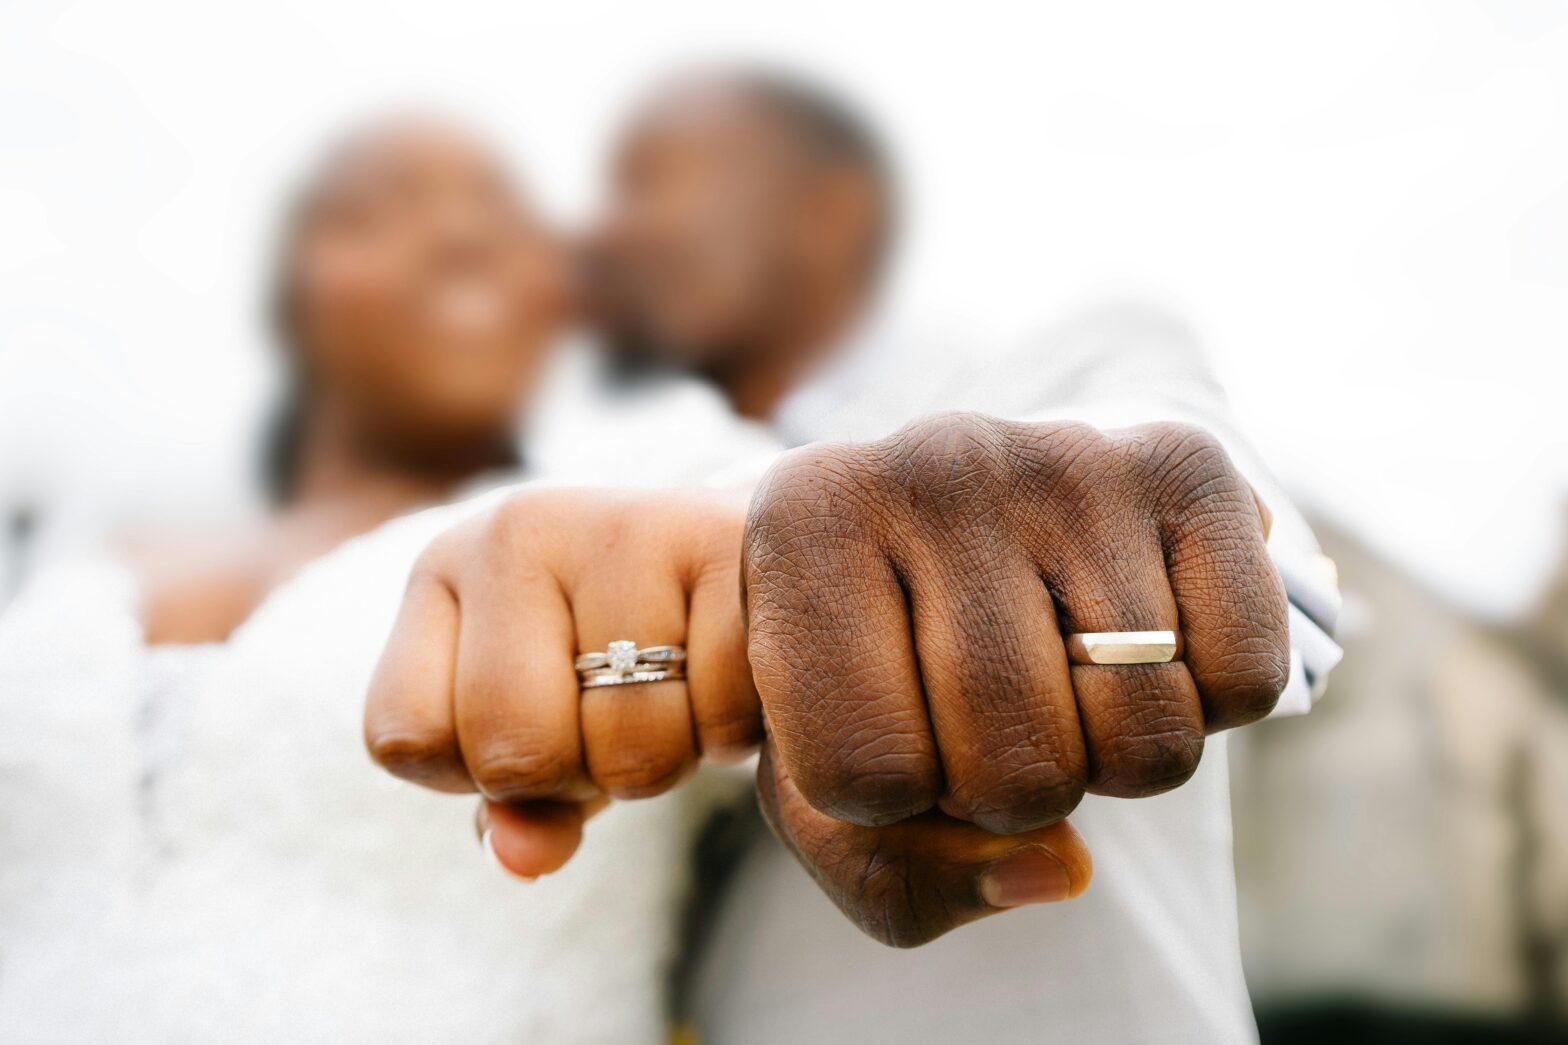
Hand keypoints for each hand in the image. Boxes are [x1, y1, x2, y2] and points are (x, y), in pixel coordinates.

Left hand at [362, 487, 760, 874]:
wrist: (754, 556)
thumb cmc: (627, 653)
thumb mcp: (549, 729)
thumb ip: (519, 810)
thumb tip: (522, 861)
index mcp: (442, 572)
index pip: (406, 739)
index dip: (479, 776)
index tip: (538, 727)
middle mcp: (515, 530)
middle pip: (515, 752)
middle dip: (582, 776)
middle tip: (619, 723)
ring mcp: (620, 525)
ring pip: (630, 749)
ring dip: (669, 761)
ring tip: (681, 695)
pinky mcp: (723, 538)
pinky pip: (722, 718)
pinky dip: (733, 734)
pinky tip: (733, 676)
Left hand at [742, 413, 1285, 940]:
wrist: (945, 525)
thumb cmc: (871, 670)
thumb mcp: (825, 787)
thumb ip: (898, 878)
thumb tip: (1062, 868)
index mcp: (803, 522)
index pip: (862, 776)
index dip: (884, 804)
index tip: (883, 727)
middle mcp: (932, 460)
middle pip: (1015, 770)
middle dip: (1005, 794)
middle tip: (983, 716)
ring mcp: (1067, 455)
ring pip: (1143, 739)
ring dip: (1109, 759)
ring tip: (1059, 679)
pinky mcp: (1186, 464)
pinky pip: (1245, 680)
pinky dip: (1207, 706)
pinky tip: (1141, 646)